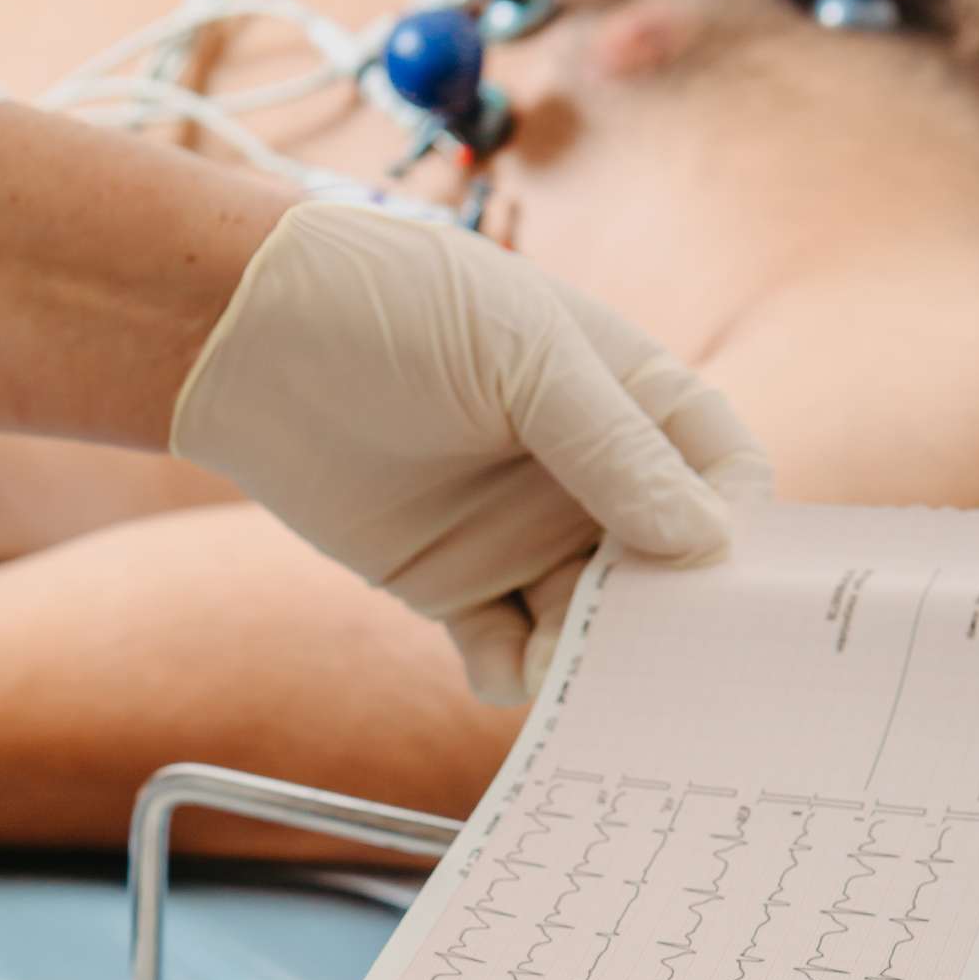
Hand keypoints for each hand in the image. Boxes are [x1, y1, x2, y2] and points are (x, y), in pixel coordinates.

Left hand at [168, 201, 772, 700]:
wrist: (247, 332)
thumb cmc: (397, 304)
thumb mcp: (526, 356)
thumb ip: (614, 448)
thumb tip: (703, 542)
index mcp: (626, 399)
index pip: (718, 476)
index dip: (731, 528)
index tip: (723, 578)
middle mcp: (583, 475)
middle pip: (659, 569)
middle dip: (665, 616)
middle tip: (660, 656)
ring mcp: (519, 533)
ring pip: (586, 622)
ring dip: (590, 657)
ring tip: (576, 672)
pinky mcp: (450, 583)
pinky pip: (506, 650)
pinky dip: (516, 675)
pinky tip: (505, 670)